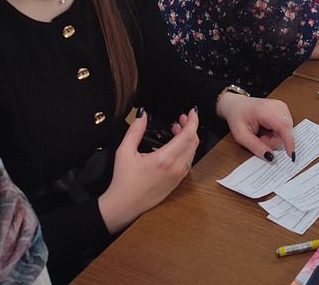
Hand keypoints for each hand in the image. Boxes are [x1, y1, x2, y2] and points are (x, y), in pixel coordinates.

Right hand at [98, 108, 199, 233]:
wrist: (124, 205)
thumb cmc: (124, 181)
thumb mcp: (125, 151)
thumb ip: (135, 130)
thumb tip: (142, 114)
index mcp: (165, 159)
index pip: (188, 135)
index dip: (193, 121)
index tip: (191, 112)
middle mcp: (176, 168)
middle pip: (194, 142)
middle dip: (191, 127)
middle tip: (182, 118)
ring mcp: (178, 176)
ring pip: (192, 152)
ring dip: (188, 139)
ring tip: (176, 130)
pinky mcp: (177, 182)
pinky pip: (188, 162)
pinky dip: (186, 150)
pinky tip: (175, 146)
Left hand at [216, 93, 295, 160]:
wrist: (236, 104)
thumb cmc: (238, 116)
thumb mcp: (241, 135)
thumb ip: (256, 146)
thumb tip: (270, 157)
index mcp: (265, 110)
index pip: (283, 126)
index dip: (289, 142)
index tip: (291, 155)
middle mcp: (277, 106)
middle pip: (285, 132)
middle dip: (274, 141)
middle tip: (261, 139)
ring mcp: (282, 107)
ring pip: (286, 132)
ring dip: (275, 137)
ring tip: (262, 133)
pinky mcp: (284, 110)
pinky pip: (285, 128)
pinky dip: (277, 133)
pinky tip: (267, 129)